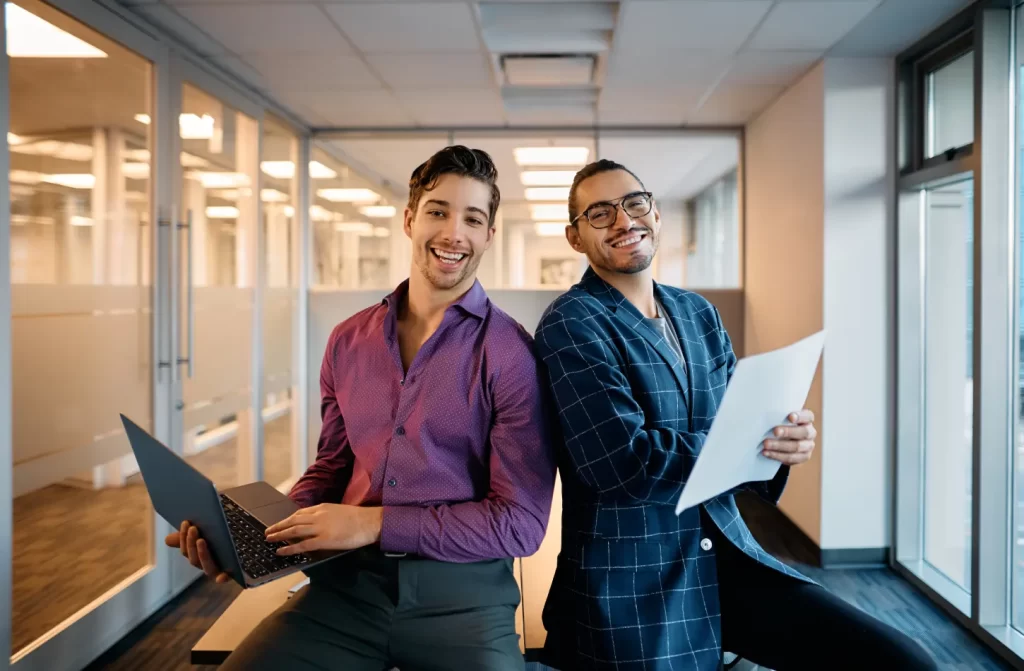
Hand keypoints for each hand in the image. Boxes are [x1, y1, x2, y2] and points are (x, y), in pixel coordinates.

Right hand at [164, 521, 230, 583]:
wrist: (249, 546)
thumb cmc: (223, 538)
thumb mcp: (207, 533)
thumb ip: (190, 536)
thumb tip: (167, 540)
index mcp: (199, 557)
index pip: (186, 551)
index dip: (184, 538)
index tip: (186, 522)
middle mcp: (207, 566)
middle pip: (194, 559)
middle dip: (191, 543)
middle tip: (193, 527)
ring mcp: (219, 571)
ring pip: (206, 567)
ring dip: (202, 554)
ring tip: (202, 540)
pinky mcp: (233, 573)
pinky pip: (227, 577)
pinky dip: (223, 579)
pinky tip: (222, 578)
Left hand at [265, 504, 383, 555]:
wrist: (369, 522)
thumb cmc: (359, 518)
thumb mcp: (339, 511)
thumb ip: (327, 515)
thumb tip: (318, 523)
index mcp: (322, 508)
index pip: (300, 513)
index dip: (288, 519)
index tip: (281, 523)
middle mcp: (318, 516)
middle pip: (293, 520)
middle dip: (279, 526)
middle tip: (268, 531)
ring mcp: (320, 528)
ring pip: (294, 531)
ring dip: (279, 535)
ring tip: (270, 539)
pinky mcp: (323, 540)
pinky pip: (302, 545)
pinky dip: (289, 548)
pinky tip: (281, 551)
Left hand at [762, 409, 815, 465]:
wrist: (783, 442)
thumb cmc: (781, 425)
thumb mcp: (781, 420)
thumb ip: (778, 417)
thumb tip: (764, 415)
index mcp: (807, 420)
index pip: (808, 416)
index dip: (800, 416)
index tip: (790, 417)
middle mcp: (810, 432)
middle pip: (804, 432)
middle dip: (788, 432)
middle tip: (775, 431)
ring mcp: (808, 446)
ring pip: (797, 447)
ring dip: (779, 445)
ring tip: (766, 444)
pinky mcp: (803, 457)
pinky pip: (791, 458)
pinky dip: (777, 455)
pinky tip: (766, 453)